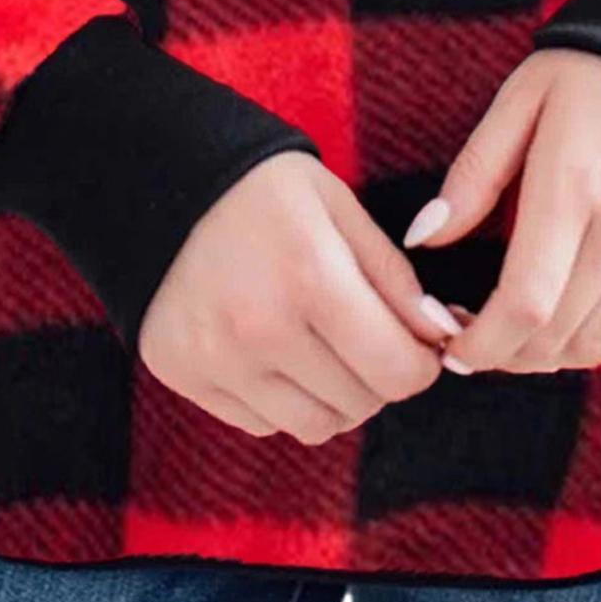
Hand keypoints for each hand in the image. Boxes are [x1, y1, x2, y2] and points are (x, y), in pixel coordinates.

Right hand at [136, 149, 456, 439]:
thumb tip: (439, 337)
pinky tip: (270, 347)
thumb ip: (393, 276)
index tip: (417, 344)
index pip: (397, 371)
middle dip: (378, 375)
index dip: (421, 363)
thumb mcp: (339, 207)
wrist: (161, 176)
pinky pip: (260, 422)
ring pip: (313, 425)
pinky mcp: (181, 373)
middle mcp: (260, 327)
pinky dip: (280, 398)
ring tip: (319, 343)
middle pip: (360, 404)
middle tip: (364, 334)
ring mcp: (215, 357)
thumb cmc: (265, 189)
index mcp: (311, 276)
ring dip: (333, 396)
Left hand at [404, 50, 600, 374]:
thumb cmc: (586, 72)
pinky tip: (557, 326)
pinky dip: (590, 344)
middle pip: (558, 334)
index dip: (482, 344)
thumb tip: (423, 238)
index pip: (526, 301)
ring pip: (596, 342)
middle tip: (467, 340)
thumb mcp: (519, 102)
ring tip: (506, 337)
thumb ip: (473, 176)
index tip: (449, 348)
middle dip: (503, 355)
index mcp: (573, 185)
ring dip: (544, 356)